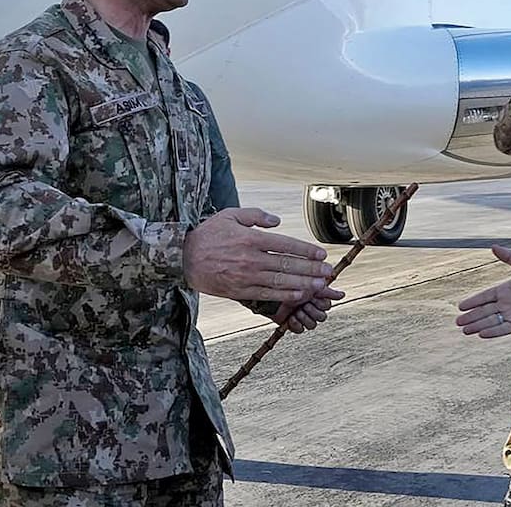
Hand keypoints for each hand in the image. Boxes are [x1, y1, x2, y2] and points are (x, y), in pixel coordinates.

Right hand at [184, 207, 332, 302]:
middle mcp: (250, 258)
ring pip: (280, 281)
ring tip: (319, 285)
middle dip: (311, 269)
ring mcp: (245, 276)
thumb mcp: (230, 215)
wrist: (182, 258)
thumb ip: (255, 215)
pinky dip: (284, 295)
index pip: (285, 245)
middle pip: (287, 264)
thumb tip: (277, 220)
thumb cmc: (208, 234)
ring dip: (303, 284)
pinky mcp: (239, 290)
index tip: (321, 254)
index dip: (306, 250)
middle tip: (328, 271)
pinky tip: (298, 295)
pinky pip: (267, 294)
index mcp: (250, 238)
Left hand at [271, 285, 345, 333]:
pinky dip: (296, 324)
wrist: (271, 292)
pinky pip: (300, 330)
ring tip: (297, 311)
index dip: (320, 303)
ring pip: (312, 325)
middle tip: (304, 304)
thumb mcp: (310, 286)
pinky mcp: (291, 324)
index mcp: (316, 298)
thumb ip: (327, 291)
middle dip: (313, 310)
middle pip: (321, 317)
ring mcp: (301, 316)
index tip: (313, 297)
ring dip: (305, 317)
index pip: (327, 306)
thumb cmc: (290, 284)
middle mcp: (311, 308)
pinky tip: (291, 317)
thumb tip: (342, 294)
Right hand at [456, 246, 510, 337]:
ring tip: (464, 330)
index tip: (461, 306)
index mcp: (506, 289)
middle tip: (457, 322)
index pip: (485, 297)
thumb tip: (493, 246)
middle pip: (485, 311)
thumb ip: (509, 256)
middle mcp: (507, 303)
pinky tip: (481, 334)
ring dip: (478, 325)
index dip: (473, 301)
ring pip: (491, 321)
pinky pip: (503, 329)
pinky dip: (492, 332)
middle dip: (471, 317)